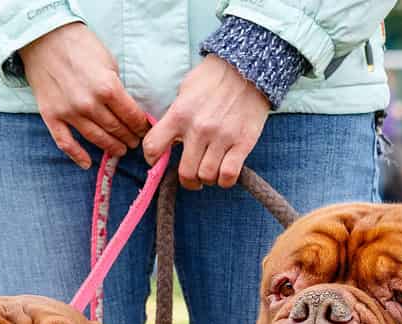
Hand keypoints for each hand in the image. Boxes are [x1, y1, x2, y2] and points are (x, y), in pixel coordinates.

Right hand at [20, 23, 148, 168]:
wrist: (43, 37)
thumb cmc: (80, 45)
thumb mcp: (108, 62)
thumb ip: (117, 88)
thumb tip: (127, 109)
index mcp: (108, 88)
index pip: (132, 116)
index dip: (141, 126)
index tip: (145, 130)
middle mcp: (89, 104)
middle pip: (116, 129)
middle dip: (129, 137)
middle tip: (134, 142)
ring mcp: (69, 112)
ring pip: (96, 139)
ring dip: (111, 147)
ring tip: (120, 150)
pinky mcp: (51, 116)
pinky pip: (65, 142)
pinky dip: (77, 155)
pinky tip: (87, 163)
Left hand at [143, 55, 269, 189]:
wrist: (249, 67)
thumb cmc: (214, 78)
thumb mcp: (185, 91)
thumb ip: (175, 116)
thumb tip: (168, 140)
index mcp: (179, 114)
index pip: (153, 147)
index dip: (152, 160)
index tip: (158, 161)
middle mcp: (198, 128)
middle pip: (185, 172)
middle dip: (187, 179)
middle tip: (192, 176)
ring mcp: (222, 137)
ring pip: (207, 176)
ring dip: (207, 179)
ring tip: (210, 171)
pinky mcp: (243, 143)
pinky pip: (229, 175)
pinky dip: (225, 179)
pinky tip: (225, 172)